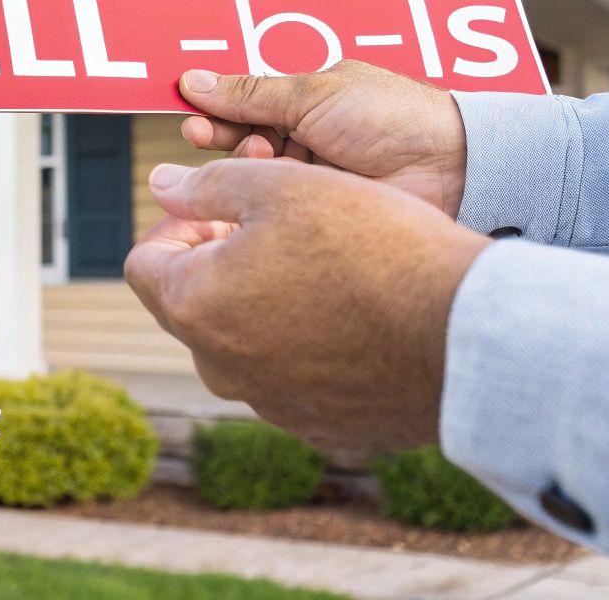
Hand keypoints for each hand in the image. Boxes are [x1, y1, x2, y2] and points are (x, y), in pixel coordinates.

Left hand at [123, 159, 488, 453]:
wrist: (464, 335)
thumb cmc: (371, 249)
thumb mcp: (282, 188)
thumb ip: (209, 184)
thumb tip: (162, 184)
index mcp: (194, 308)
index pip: (144, 262)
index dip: (178, 224)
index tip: (225, 208)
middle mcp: (219, 367)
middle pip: (192, 303)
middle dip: (221, 259)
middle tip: (280, 228)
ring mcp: (267, 402)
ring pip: (243, 340)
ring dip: (265, 300)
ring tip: (326, 266)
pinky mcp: (317, 424)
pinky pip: (292, 375)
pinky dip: (307, 343)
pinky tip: (356, 315)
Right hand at [178, 60, 467, 216]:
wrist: (453, 168)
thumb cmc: (396, 117)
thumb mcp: (314, 94)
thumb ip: (251, 93)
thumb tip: (196, 80)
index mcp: (311, 99)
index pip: (248, 102)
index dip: (216, 108)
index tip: (189, 113)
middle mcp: (309, 136)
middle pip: (245, 137)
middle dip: (223, 135)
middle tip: (201, 136)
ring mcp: (315, 175)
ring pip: (256, 172)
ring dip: (249, 161)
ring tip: (259, 154)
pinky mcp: (322, 209)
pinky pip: (278, 202)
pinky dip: (266, 192)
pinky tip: (264, 186)